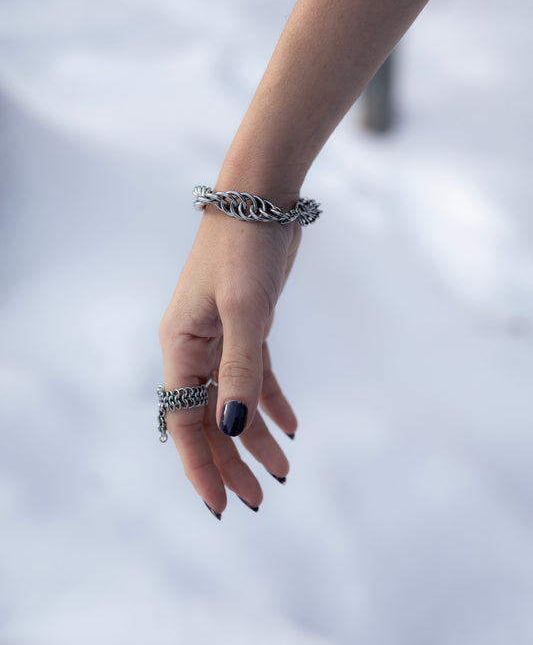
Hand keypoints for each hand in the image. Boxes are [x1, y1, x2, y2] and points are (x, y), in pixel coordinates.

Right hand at [159, 207, 300, 515]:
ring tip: (283, 471)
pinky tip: (292, 427)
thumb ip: (240, 370)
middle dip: (232, 459)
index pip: (183, 420)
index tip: (221, 504)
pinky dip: (272, 401)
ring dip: (256, 436)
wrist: (260, 198)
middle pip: (209, 417)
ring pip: (235, 400)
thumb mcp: (245, 310)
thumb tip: (232, 428)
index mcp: (180, 346)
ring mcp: (221, 336)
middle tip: (259, 498)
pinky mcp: (248, 325)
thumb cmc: (244, 248)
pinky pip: (256, 374)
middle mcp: (195, 347)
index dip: (200, 465)